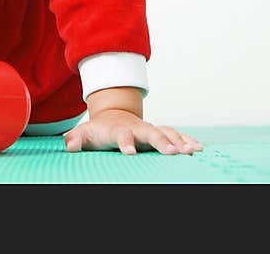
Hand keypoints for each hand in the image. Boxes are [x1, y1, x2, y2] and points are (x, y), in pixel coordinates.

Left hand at [63, 108, 203, 155]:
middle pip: (151, 132)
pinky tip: (199, 149)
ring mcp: (151, 129)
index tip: (130, 153)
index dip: (126, 142)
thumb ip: (76, 138)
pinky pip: (177, 136)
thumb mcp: (84, 133)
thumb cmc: (99, 129)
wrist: (113, 115)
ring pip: (168, 132)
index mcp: (119, 129)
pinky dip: (188, 141)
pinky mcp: (161, 133)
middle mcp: (138, 128)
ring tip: (192, 151)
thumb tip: (70, 145)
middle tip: (172, 152)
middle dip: (161, 141)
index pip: (122, 135)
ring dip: (180, 141)